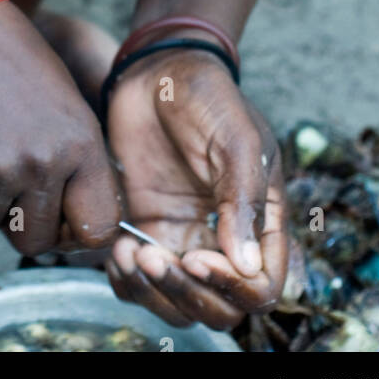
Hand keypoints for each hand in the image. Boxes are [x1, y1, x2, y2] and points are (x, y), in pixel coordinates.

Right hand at [0, 0, 121, 256]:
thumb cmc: (7, 54)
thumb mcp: (64, 100)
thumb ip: (72, 159)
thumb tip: (69, 218)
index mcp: (80, 144)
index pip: (96, 229)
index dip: (74, 230)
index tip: (57, 215)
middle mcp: (42, 162)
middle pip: (34, 242)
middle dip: (16, 219)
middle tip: (4, 181)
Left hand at [105, 47, 287, 330]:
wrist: (156, 70)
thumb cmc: (205, 96)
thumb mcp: (234, 138)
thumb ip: (241, 199)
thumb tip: (248, 265)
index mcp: (260, 220)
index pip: (262, 287)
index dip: (233, 288)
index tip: (196, 257)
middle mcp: (223, 239)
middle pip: (219, 308)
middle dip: (186, 295)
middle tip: (154, 257)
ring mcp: (182, 237)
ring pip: (178, 304)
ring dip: (153, 294)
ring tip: (130, 255)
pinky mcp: (146, 230)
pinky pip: (139, 282)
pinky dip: (127, 281)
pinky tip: (117, 250)